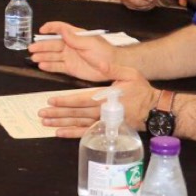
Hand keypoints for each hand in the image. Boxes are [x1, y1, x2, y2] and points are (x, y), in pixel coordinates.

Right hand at [28, 22, 119, 82]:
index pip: (60, 28)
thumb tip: (62, 30)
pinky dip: (49, 66)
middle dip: (42, 46)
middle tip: (31, 48)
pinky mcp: (70, 68)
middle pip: (53, 44)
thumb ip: (75, 38)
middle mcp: (70, 45)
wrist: (113, 68)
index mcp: (75, 36)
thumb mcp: (90, 43)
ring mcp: (69, 57)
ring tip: (34, 58)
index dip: (50, 28)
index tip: (41, 30)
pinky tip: (41, 65)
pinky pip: (57, 67)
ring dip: (43, 56)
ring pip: (53, 56)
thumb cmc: (104, 52)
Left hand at [38, 74, 156, 137]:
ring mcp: (103, 123)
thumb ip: (112, 68)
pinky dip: (72, 134)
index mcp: (106, 97)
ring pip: (78, 124)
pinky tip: (60, 133)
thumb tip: (98, 61)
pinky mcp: (105, 130)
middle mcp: (102, 112)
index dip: (66, 101)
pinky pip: (86, 133)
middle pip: (76, 113)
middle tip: (42, 113)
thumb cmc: (141, 91)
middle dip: (57, 113)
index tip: (52, 100)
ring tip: (45, 122)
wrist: (154, 111)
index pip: (82, 100)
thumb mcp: (130, 74)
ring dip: (61, 124)